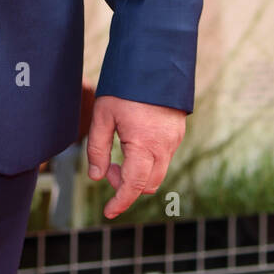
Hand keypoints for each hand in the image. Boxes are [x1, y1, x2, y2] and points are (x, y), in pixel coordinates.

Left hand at [86, 95, 186, 218]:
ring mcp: (174, 140)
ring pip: (157, 172)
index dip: (120, 202)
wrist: (154, 60)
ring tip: (118, 152)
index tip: (107, 213)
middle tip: (108, 167)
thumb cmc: (124, 86)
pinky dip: (147, 161)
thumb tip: (97, 177)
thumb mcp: (103, 115)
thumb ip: (98, 148)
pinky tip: (132, 142)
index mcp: (144, 145)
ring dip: (137, 173)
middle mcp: (164, 146)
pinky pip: (163, 157)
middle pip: (148, 184)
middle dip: (126, 185)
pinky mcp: (177, 132)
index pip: (133, 186)